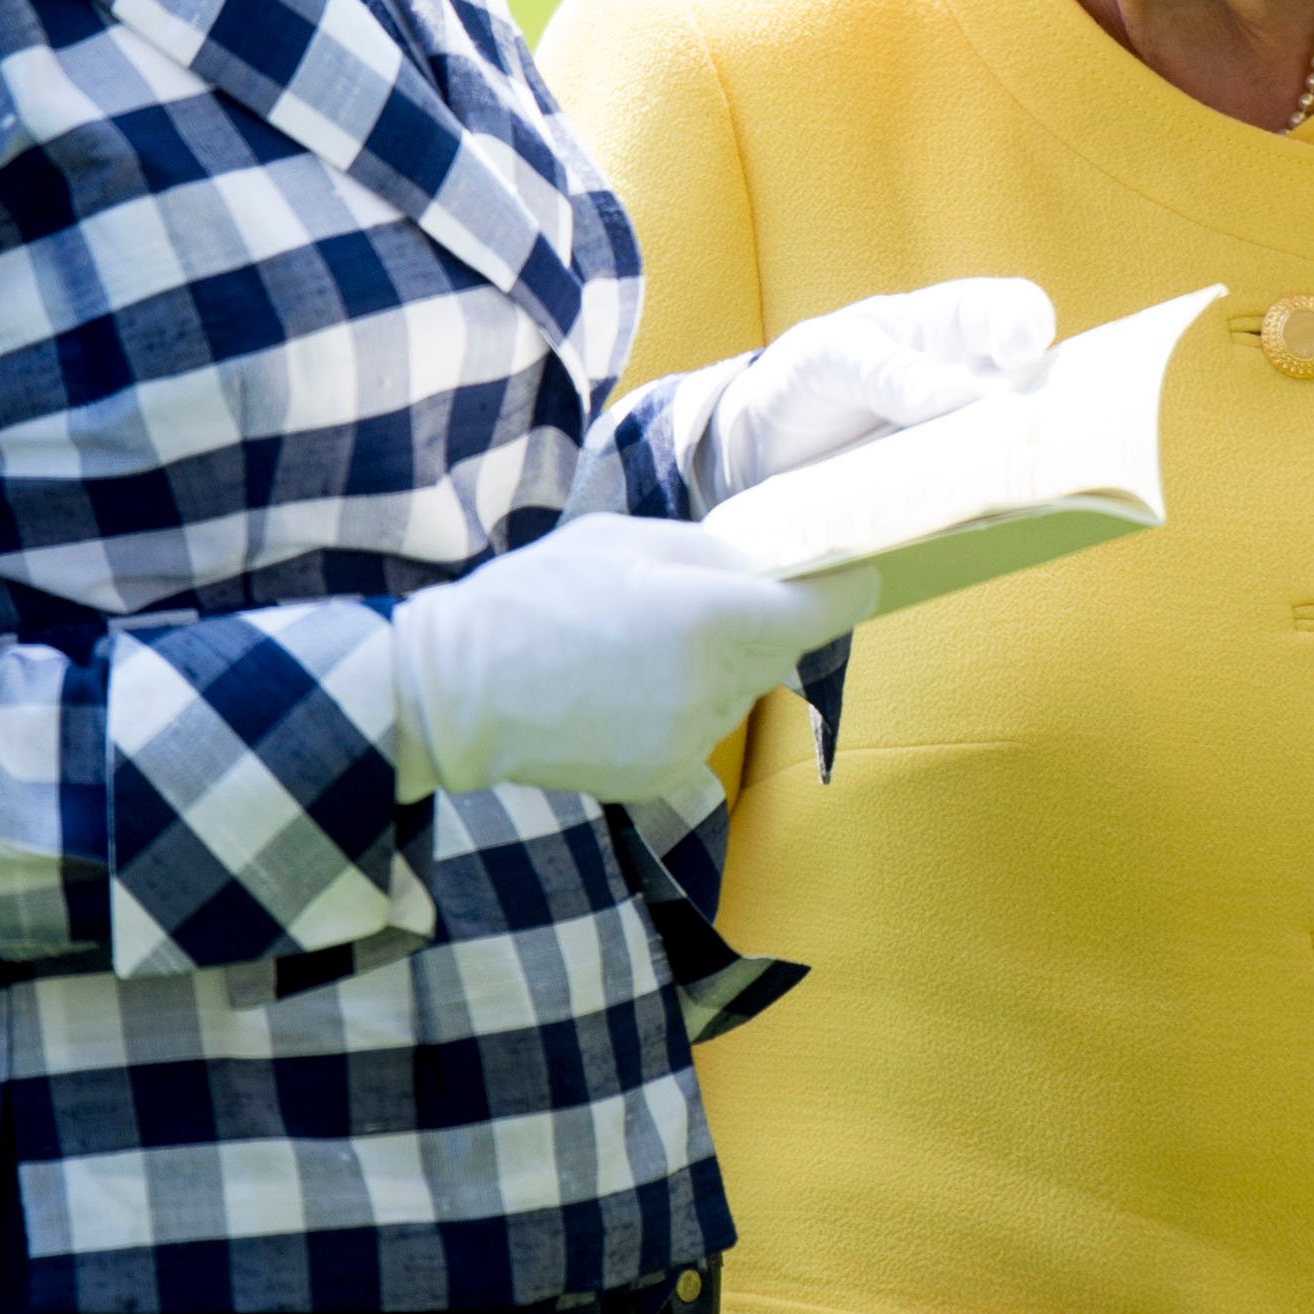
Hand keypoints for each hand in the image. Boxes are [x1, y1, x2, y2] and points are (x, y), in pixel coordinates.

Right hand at [391, 512, 878, 804]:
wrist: (458, 694)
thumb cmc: (535, 597)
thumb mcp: (623, 538)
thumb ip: (708, 550)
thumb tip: (766, 563)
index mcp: (710, 615)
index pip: (825, 608)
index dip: (847, 585)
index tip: (855, 571)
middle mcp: (714, 685)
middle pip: (783, 647)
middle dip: (765, 618)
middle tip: (705, 593)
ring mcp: (691, 738)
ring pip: (742, 689)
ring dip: (721, 663)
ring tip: (640, 640)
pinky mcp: (665, 775)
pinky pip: (702, 726)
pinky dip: (682, 703)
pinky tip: (621, 686)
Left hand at [706, 277, 1057, 501]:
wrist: (759, 452)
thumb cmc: (802, 379)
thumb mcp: (827, 356)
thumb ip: (886, 370)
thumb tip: (961, 396)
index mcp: (937, 328)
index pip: (1000, 310)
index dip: (1022, 320)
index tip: (1022, 347)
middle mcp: (966, 383)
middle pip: (1032, 384)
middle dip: (1049, 400)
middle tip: (1041, 424)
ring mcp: (961, 442)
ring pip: (1015, 447)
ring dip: (1023, 462)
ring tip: (1023, 482)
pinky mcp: (945, 496)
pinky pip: (979, 500)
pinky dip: (987, 511)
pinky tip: (983, 527)